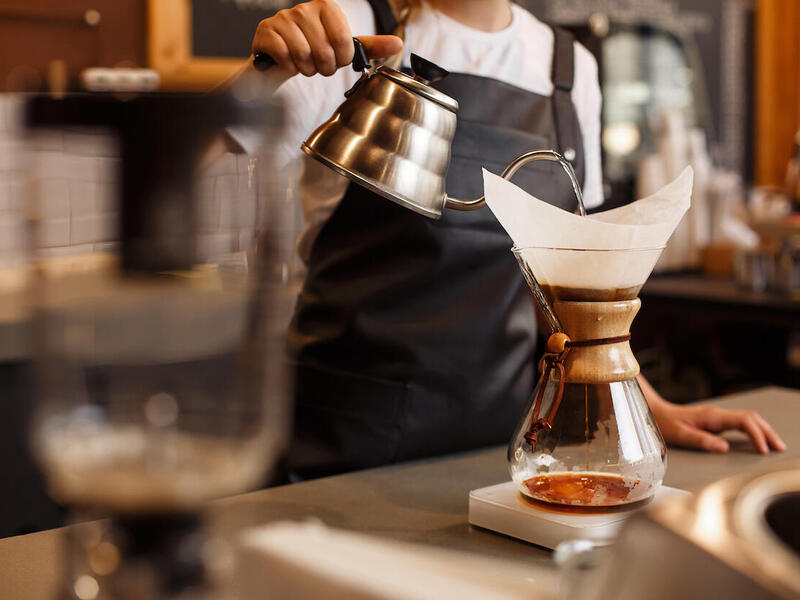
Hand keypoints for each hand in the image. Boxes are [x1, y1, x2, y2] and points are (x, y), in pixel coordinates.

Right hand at [252, 0, 402, 77]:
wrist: (280, 58)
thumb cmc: (314, 50)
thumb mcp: (344, 48)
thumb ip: (370, 47)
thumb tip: (398, 44)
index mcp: (327, 7)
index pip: (344, 41)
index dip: (341, 59)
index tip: (336, 59)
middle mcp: (304, 8)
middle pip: (324, 51)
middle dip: (323, 68)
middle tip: (319, 65)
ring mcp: (283, 18)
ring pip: (303, 56)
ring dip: (306, 70)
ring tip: (304, 65)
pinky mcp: (266, 32)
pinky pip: (285, 58)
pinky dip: (289, 68)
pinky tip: (288, 63)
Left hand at [652, 402, 786, 454]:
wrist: (656, 412)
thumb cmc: (665, 424)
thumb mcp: (680, 435)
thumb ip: (701, 441)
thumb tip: (723, 448)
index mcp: (712, 416)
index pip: (743, 421)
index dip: (756, 435)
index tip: (762, 450)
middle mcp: (718, 414)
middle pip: (751, 418)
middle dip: (767, 432)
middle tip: (779, 448)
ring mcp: (718, 417)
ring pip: (748, 419)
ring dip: (763, 431)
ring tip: (775, 446)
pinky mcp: (716, 421)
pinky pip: (741, 423)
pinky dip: (754, 431)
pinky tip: (759, 441)